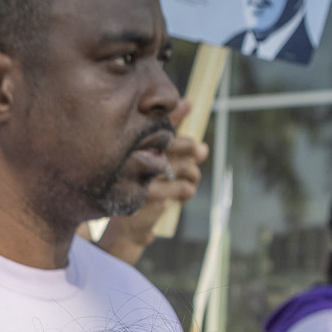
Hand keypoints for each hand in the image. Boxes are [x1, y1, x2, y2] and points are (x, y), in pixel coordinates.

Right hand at [96, 96, 209, 265]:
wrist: (127, 229)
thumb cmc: (140, 195)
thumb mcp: (152, 171)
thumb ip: (173, 154)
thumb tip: (203, 148)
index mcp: (133, 149)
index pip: (156, 124)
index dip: (174, 111)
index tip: (189, 102)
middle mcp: (135, 158)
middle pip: (174, 142)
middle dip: (192, 147)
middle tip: (202, 152)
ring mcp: (143, 176)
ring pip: (183, 166)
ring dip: (193, 173)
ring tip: (191, 180)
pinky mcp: (153, 195)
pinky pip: (183, 186)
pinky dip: (188, 190)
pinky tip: (184, 195)